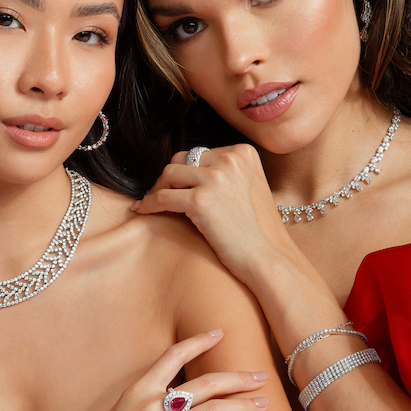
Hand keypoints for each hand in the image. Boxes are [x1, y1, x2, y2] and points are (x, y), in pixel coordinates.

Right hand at [68, 330, 268, 410]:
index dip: (199, 342)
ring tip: (264, 403)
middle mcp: (152, 406)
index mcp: (138, 391)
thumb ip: (147, 403)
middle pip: (206, 383)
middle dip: (238, 378)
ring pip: (215, 410)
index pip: (173, 356)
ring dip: (244, 405)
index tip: (220, 334)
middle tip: (260, 376)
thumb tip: (174, 399)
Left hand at [131, 144, 287, 283]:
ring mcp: (215, 179)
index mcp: (243, 153)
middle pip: (182, 159)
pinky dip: (149, 204)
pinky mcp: (201, 201)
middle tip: (161, 194)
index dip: (185, 171)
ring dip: (157, 189)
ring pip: (169, 174)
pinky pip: (162, 197)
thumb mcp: (250, 187)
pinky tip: (143, 211)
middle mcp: (230, 160)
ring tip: (152, 203)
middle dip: (169, 178)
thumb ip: (228, 173)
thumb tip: (192, 170)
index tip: (178, 186)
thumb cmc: (258, 231)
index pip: (200, 153)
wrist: (267, 257)